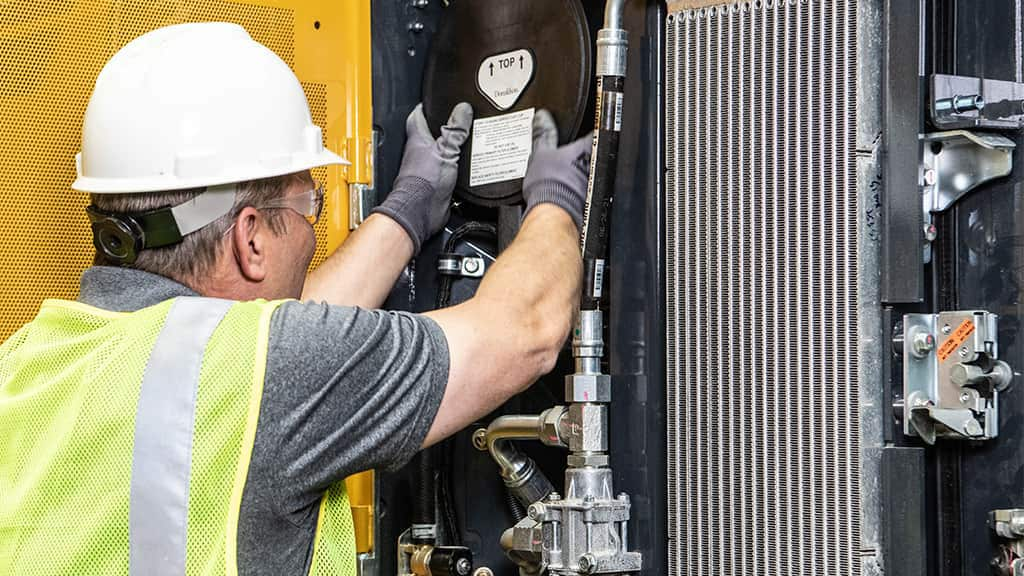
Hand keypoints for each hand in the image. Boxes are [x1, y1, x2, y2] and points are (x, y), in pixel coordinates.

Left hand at [372, 102, 472, 253]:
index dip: (428, 106)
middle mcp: (421, 152)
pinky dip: (460, 166)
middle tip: (460, 119)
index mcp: (418, 138)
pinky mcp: (438, 182)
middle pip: (433, 133)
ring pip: (442, 151)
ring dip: (454, 147)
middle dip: (445, 126)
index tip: (437, 99)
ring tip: (469, 139)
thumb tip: (463, 109)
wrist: (420, 212)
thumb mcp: (445, 150)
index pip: (418, 115)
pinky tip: (470, 164)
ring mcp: (429, 167)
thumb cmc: (422, 183)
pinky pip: (451, 168)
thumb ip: (454, 130)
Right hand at [521, 109, 592, 229]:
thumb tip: (542, 118)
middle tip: (567, 153)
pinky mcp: (590, 200)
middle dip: (582, 152)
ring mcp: (595, 183)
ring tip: (562, 173)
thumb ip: (543, 134)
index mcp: (589, 148)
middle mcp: (597, 165)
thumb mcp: (540, 153)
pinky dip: (576, 186)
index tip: (581, 129)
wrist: (552, 215)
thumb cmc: (551, 186)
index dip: (587, 128)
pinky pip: (585, 188)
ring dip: (580, 170)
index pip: (596, 130)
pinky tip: (563, 188)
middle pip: (594, 151)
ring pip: (590, 171)